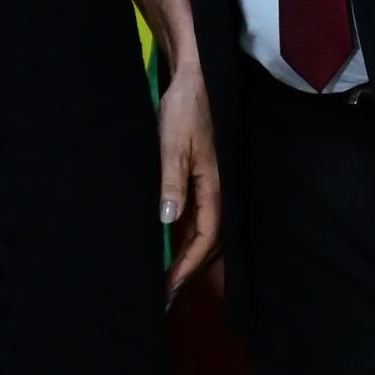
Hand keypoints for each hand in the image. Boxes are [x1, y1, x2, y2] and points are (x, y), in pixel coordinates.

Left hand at [153, 61, 221, 298]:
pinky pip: (191, 216)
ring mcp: (205, 186)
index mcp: (212, 187)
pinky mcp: (195, 178)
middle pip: (206, 241)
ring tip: (162, 278)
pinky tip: (163, 244)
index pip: (205, 238)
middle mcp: (212, 191)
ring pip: (199, 231)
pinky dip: (179, 236)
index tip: (168, 286)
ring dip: (183, 255)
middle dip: (187, 269)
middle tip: (163, 293)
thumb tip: (168, 220)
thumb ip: (171, 181)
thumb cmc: (184, 109)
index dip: (188, 266)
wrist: (190, 80)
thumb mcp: (172, 144)